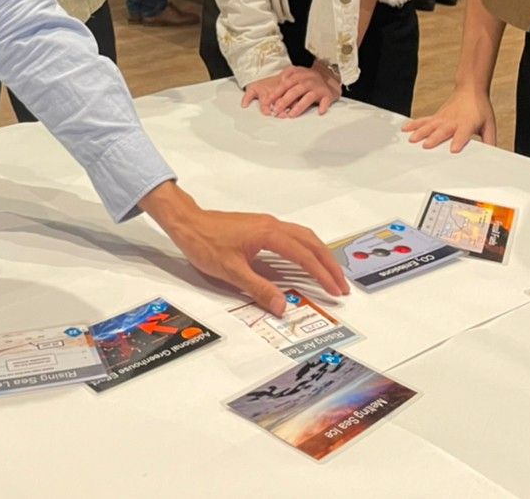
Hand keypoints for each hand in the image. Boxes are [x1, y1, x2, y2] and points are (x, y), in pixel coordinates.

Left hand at [140, 182, 348, 313]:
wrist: (188, 222)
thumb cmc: (206, 244)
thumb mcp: (231, 272)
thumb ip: (259, 289)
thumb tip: (283, 306)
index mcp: (269, 234)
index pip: (304, 256)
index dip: (322, 274)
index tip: (335, 290)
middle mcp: (273, 225)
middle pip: (311, 242)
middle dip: (329, 264)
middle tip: (341, 285)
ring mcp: (267, 224)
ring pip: (303, 236)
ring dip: (319, 254)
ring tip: (330, 274)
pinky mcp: (261, 226)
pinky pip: (293, 236)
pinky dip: (306, 248)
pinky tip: (306, 260)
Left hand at [241, 65, 341, 117]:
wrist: (328, 78)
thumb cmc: (308, 79)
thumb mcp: (296, 73)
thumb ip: (285, 78)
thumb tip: (275, 88)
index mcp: (298, 76)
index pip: (285, 84)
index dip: (276, 92)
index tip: (268, 101)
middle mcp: (308, 81)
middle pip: (295, 91)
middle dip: (285, 101)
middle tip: (277, 110)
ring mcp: (318, 88)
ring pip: (308, 97)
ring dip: (300, 106)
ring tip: (292, 115)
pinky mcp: (327, 95)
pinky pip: (326, 100)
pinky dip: (323, 106)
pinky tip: (320, 112)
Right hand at [403, 87, 496, 151]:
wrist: (471, 89)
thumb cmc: (480, 108)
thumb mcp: (489, 124)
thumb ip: (490, 140)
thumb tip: (493, 154)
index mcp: (467, 124)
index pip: (463, 134)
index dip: (458, 141)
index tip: (454, 150)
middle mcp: (453, 121)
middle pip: (443, 130)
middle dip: (435, 138)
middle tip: (426, 145)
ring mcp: (443, 117)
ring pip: (430, 125)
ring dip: (420, 132)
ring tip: (411, 140)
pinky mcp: (437, 116)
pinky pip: (423, 120)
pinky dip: (414, 124)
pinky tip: (405, 129)